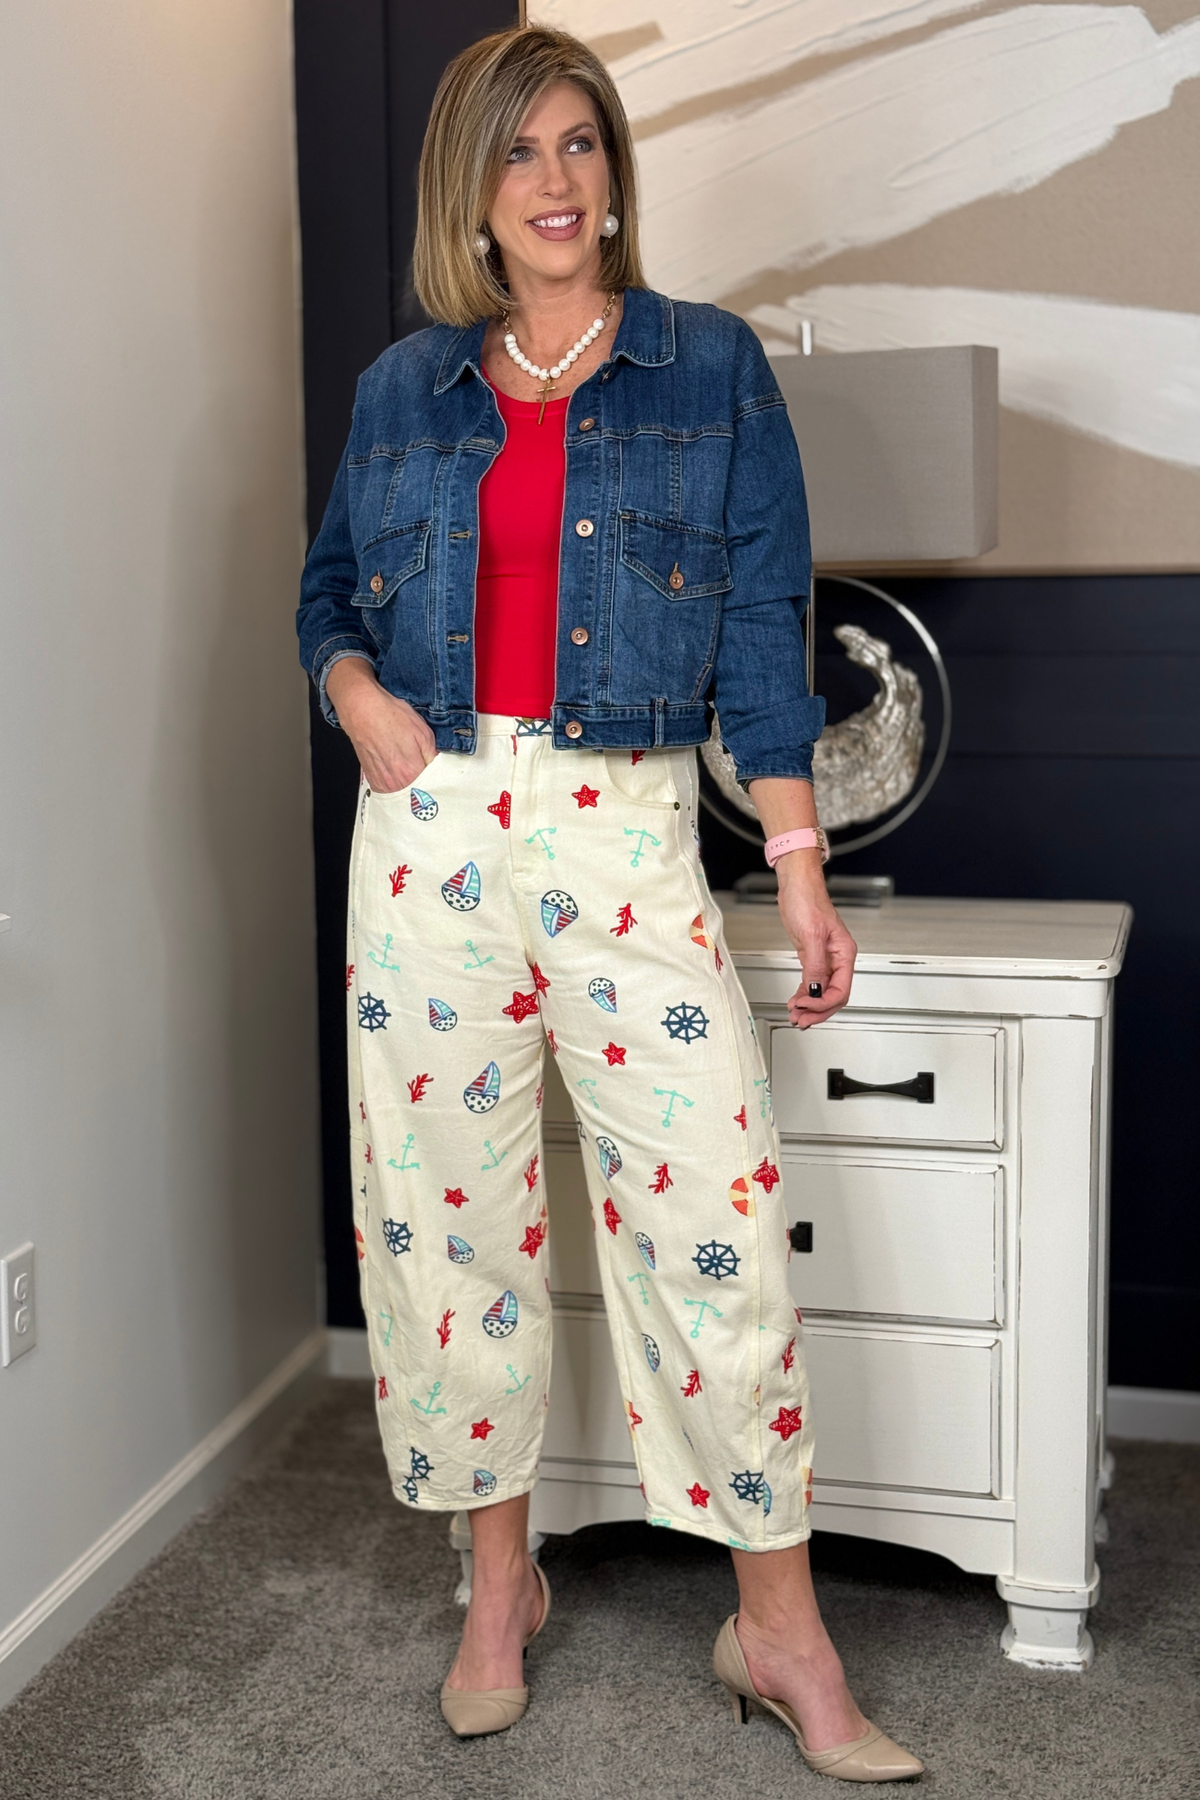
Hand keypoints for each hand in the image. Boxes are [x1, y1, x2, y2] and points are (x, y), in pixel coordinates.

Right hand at [324, 658, 436, 792]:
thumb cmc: (389, 716)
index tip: (441, 779)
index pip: (432, 788)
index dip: (439, 783)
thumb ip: (433, 755)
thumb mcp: (422, 732)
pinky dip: (397, 786)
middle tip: (428, 776)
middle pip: (418, 795)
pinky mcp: (372, 779)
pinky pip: (390, 791)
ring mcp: (382, 782)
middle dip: (425, 787)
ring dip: (411, 788)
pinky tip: (399, 774)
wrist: (362, 710)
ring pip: (403, 794)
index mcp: (411, 771)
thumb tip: (440, 768)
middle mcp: (395, 782)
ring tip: (412, 774)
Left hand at [775, 855, 856, 1027]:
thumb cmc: (808, 901)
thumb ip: (815, 966)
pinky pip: (812, 982)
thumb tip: (815, 990)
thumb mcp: (811, 935)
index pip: (840, 990)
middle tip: (801, 1020)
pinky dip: (804, 994)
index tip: (806, 1008)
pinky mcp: (812, 956)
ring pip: (822, 991)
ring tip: (796, 1016)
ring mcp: (825, 958)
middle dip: (817, 1011)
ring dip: (810, 1006)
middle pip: (833, 995)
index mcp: (844, 953)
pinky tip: (796, 1001)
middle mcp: (837, 958)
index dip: (823, 1004)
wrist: (796, 886)